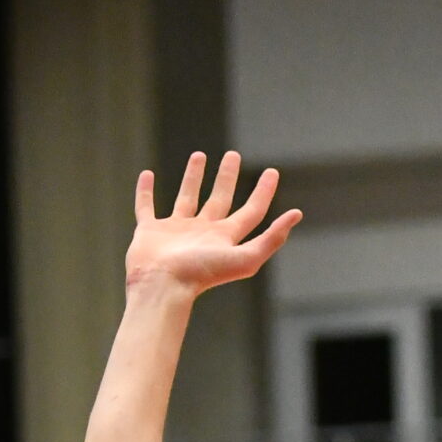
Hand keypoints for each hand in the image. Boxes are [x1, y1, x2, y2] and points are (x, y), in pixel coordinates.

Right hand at [127, 150, 301, 300]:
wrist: (162, 285)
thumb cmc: (202, 274)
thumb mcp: (246, 258)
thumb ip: (272, 238)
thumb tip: (296, 214)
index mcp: (225, 238)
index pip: (250, 211)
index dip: (264, 192)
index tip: (272, 171)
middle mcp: (202, 233)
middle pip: (219, 200)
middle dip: (227, 177)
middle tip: (233, 155)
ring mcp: (175, 232)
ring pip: (186, 198)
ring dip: (192, 178)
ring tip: (199, 155)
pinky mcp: (149, 232)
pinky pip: (146, 207)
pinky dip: (145, 192)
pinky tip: (147, 175)